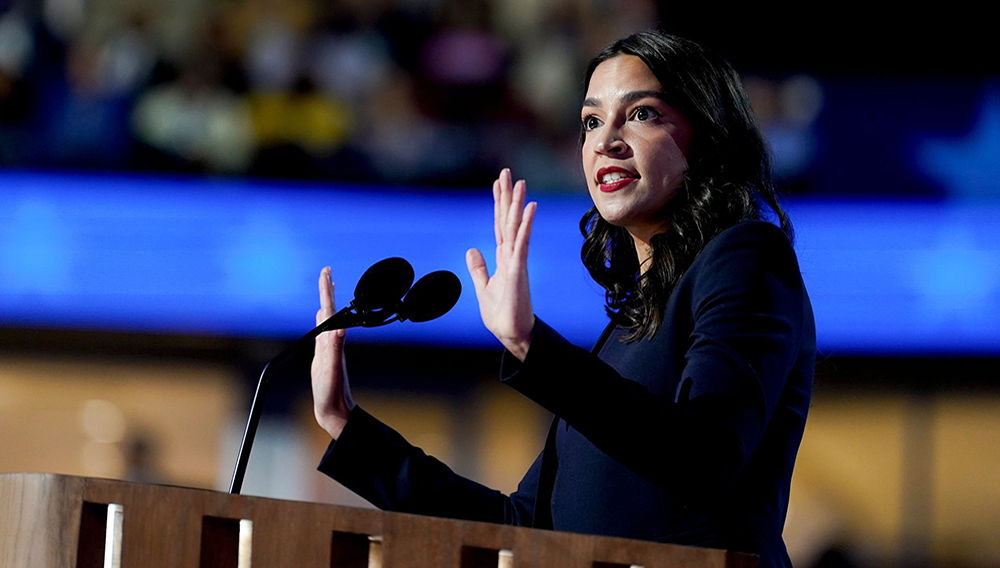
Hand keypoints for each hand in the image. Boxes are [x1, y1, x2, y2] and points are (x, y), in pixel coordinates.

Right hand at [311, 267, 354, 438]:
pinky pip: (322, 332)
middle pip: (329, 310)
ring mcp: (328, 348)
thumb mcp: (332, 369)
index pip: (329, 310)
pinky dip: (320, 321)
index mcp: (333, 340)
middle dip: (327, 289)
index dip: (326, 290)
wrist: (335, 409)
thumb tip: (340, 329)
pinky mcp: (324, 356)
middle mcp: (332, 341)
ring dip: (326, 302)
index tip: (326, 271)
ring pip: (326, 319)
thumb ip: (335, 349)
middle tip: (326, 270)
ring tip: (326, 288)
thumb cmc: (332, 391)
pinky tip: (320, 318)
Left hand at [466, 168, 536, 360]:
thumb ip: (478, 269)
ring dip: (517, 204)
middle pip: (507, 220)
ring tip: (519, 183)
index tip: (498, 184)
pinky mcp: (519, 270)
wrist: (512, 334)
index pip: (499, 225)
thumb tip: (471, 250)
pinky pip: (521, 243)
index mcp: (503, 258)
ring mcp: (516, 261)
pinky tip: (529, 209)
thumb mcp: (483, 288)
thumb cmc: (501, 314)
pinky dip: (524, 225)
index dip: (498, 204)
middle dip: (507, 196)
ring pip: (515, 227)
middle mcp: (511, 255)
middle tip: (507, 172)